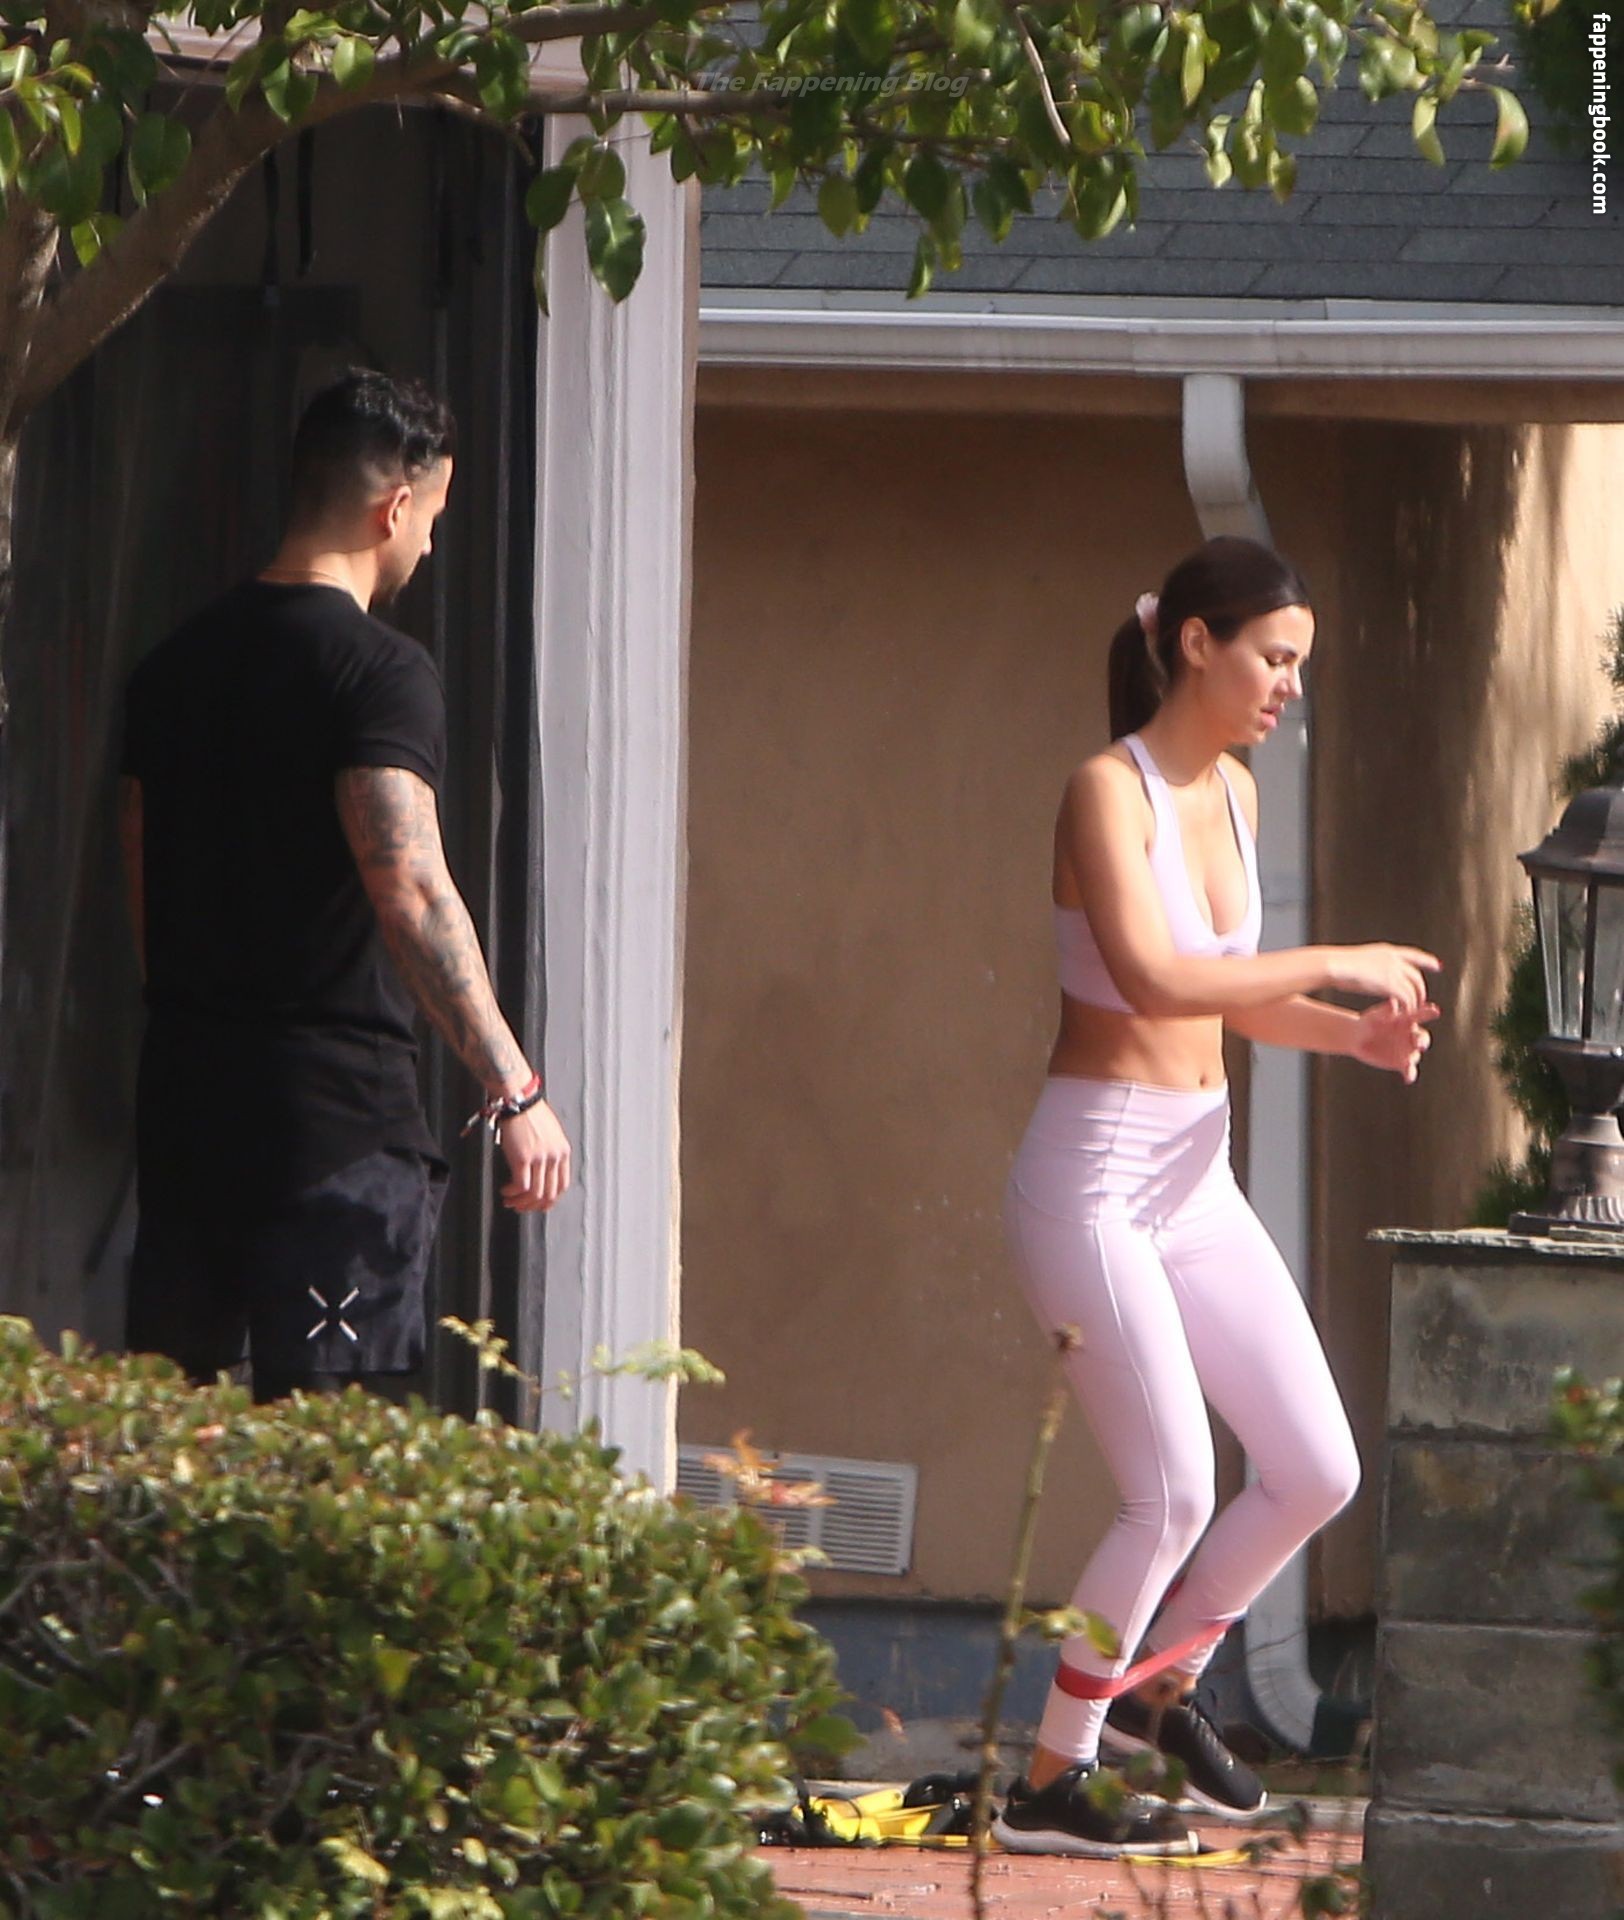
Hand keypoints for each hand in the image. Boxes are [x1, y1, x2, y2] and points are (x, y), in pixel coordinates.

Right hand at [496, 1097, 570, 1211]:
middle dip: (534, 1205)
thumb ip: (549, 1151)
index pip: (562, 1185)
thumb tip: (541, 1171)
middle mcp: (554, 1156)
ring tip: (510, 1201)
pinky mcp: (523, 1158)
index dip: (550, 1199)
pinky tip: (505, 1191)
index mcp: (563, 1151)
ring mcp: (540, 1158)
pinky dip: (512, 1193)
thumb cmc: (529, 1113)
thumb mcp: (549, 1133)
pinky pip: (521, 1186)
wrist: (518, 1100)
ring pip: (535, 1193)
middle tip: (521, 1207)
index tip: (539, 1204)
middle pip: (549, 1193)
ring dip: (521, 1202)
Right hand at [1329, 943, 1442, 1011]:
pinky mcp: (1392, 985)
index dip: (1427, 960)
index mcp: (1387, 951)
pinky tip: (1402, 1014)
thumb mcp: (1359, 961)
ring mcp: (1394, 972)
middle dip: (1421, 989)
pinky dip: (1406, 1008)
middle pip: (1416, 976)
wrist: (1334, 966)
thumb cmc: (1338, 965)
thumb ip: (1369, 966)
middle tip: (1422, 999)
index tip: (1438, 966)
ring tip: (1411, 1012)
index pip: (1414, 955)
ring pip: (1414, 989)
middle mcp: (1394, 960)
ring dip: (1414, 1002)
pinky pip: (1407, 999)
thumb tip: (1364, 971)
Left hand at [1350, 998, 1439, 1082]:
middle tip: (1419, 1043)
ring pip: (1415, 1055)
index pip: (1420, 1016)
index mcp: (1406, 1020)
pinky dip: (1410, 1074)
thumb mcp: (1374, 1016)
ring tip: (1408, 1061)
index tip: (1435, 1010)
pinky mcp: (1401, 1063)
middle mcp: (1411, 1036)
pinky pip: (1410, 1071)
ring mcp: (1407, 1050)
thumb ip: (1384, 1010)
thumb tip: (1393, 1004)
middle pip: (1422, 1038)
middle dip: (1422, 1041)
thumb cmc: (1367, 1022)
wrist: (1357, 1038)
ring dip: (1413, 1058)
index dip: (1427, 1013)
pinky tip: (1408, 1079)